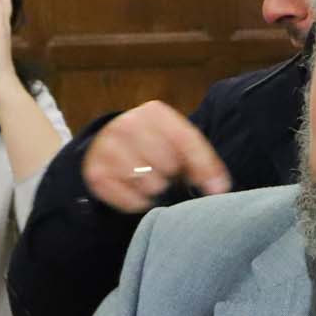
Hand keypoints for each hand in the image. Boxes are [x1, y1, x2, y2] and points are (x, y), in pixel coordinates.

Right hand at [82, 102, 232, 214]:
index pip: (186, 141)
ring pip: (149, 184)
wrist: (109, 144)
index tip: (216, 188)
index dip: (203, 167)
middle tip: (168, 172)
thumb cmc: (154, 144)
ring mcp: (108, 148)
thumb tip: (220, 188)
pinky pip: (131, 201)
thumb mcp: (179, 141)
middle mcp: (128, 125)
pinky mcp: (96, 173)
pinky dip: (139, 202)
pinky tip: (137, 190)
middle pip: (167, 165)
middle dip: (173, 175)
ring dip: (156, 189)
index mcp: (154, 113)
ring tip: (152, 179)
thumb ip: (203, 160)